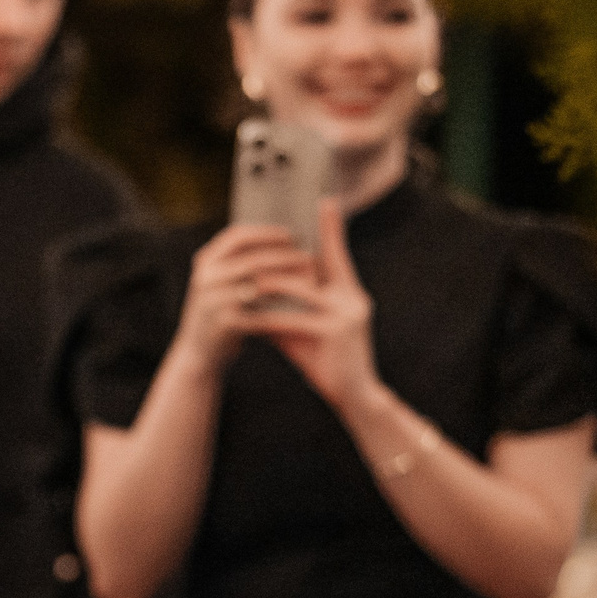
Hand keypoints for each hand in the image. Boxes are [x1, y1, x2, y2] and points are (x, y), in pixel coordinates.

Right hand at [173, 224, 318, 370]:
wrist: (197, 355)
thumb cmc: (218, 313)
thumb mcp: (220, 283)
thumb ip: (238, 263)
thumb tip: (277, 241)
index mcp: (206, 261)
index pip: (238, 236)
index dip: (266, 233)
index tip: (291, 235)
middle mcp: (206, 277)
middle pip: (253, 259)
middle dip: (285, 256)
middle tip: (310, 257)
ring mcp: (213, 301)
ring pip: (259, 285)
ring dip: (289, 281)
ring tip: (311, 281)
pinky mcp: (224, 324)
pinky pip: (261, 315)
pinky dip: (282, 312)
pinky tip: (299, 310)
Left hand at [249, 200, 378, 407]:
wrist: (355, 397)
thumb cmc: (329, 363)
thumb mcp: (311, 330)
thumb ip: (293, 308)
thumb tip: (260, 291)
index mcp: (350, 292)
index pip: (337, 253)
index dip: (331, 226)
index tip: (324, 200)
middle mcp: (352, 297)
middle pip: (309, 267)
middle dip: (275, 263)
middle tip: (247, 258)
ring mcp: (345, 314)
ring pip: (295, 290)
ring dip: (264, 289)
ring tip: (240, 290)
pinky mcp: (333, 332)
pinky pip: (290, 319)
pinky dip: (265, 320)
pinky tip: (247, 322)